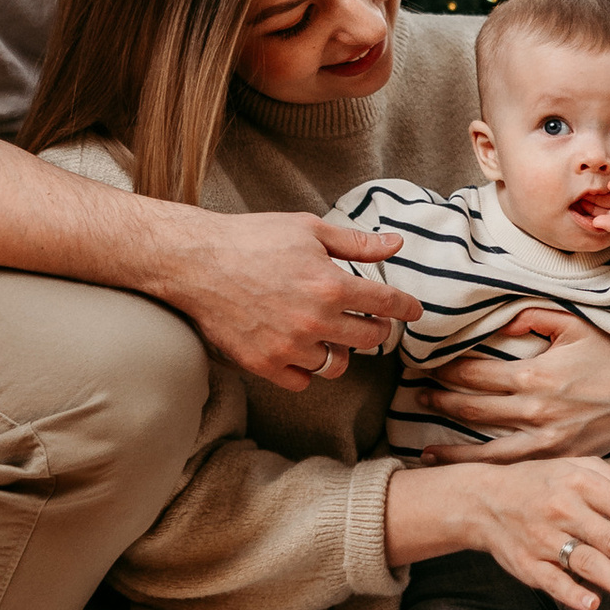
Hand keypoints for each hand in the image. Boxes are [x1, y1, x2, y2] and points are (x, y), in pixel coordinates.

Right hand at [165, 207, 418, 390]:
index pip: (386, 304)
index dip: (406, 307)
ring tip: (334, 336)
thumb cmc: (252, 239)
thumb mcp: (309, 229)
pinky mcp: (263, 363)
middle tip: (371, 321)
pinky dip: (307, 369)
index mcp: (331, 285)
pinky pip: (302, 380)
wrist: (196, 262)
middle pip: (368, 340)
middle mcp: (315, 321)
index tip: (413, 311)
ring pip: (337, 366)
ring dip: (342, 351)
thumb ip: (356, 243)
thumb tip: (396, 244)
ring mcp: (289, 346)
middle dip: (377, 329)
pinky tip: (303, 350)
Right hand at [386, 455, 609, 609]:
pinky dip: (570, 593)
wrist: (482, 499)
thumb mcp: (580, 469)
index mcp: (583, 483)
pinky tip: (592, 604)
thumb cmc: (541, 483)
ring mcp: (543, 538)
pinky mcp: (525, 563)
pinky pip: (550, 581)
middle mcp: (565, 510)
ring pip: (587, 562)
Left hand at [389, 306, 609, 460]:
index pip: (476, 373)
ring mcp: (546, 440)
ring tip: (423, 440)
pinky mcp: (557, 459)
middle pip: (473, 407)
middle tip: (414, 392)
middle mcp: (536, 411)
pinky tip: (463, 470)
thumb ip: (532, 318)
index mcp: (536, 375)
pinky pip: (512, 466)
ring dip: (451, 444)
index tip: (424, 363)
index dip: (446, 368)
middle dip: (440, 399)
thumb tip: (498, 320)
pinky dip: (483, 469)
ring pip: (485, 446)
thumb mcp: (574, 325)